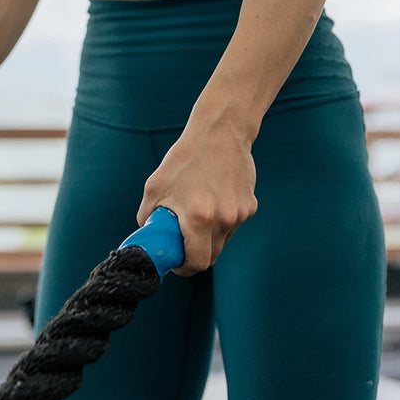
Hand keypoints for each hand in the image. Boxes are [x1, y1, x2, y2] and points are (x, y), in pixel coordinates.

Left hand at [136, 122, 256, 276]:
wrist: (220, 132)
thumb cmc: (184, 159)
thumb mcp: (155, 187)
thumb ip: (148, 218)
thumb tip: (148, 240)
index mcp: (199, 217)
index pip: (197, 263)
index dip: (184, 268)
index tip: (177, 262)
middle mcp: (224, 219)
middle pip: (211, 256)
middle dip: (195, 254)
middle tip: (182, 240)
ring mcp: (240, 214)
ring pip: (222, 240)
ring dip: (209, 235)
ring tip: (198, 208)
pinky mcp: (250, 206)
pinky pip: (232, 225)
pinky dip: (221, 220)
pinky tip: (214, 197)